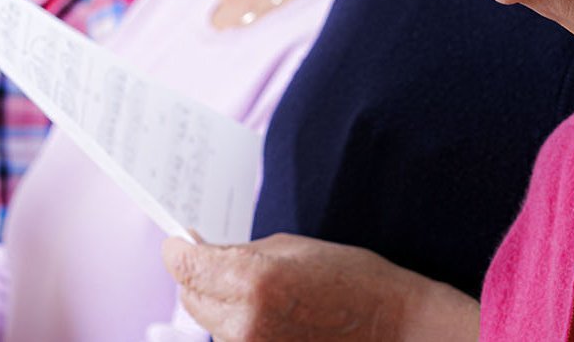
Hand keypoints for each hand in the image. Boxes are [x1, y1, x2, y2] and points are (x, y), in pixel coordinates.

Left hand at [161, 233, 477, 341]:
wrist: (396, 331)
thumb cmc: (355, 282)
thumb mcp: (296, 248)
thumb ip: (242, 253)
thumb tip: (203, 252)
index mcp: (252, 280)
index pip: (185, 266)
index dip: (177, 250)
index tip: (178, 242)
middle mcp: (244, 322)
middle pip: (190, 297)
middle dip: (198, 276)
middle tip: (218, 262)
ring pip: (210, 322)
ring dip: (221, 304)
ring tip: (264, 293)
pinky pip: (233, 341)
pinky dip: (240, 326)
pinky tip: (270, 315)